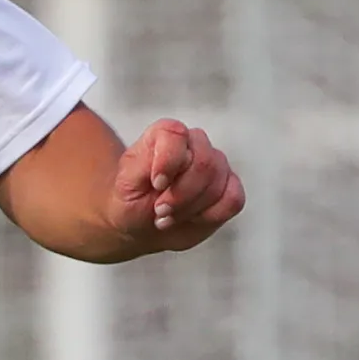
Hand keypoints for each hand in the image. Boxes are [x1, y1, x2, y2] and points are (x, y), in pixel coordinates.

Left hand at [113, 119, 243, 250]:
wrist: (141, 225)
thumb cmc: (133, 201)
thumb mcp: (125, 184)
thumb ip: (145, 165)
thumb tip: (176, 163)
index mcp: (164, 135)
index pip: (176, 134)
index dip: (168, 162)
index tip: (157, 185)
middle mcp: (194, 144)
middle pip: (204, 163)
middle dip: (181, 195)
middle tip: (161, 210)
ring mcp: (216, 165)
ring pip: (218, 183)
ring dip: (191, 208)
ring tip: (170, 216)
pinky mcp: (229, 189)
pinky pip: (233, 200)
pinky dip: (211, 215)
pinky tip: (192, 218)